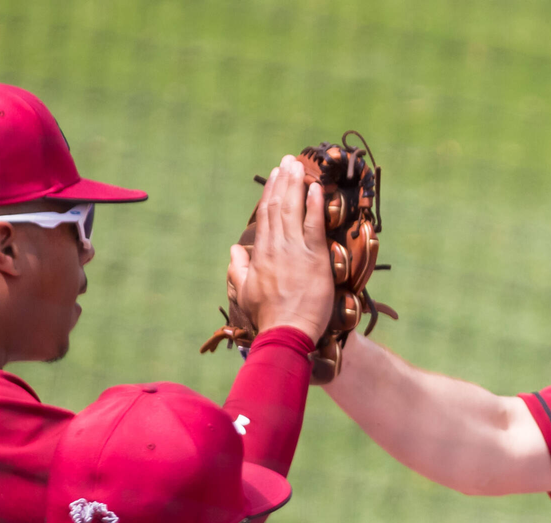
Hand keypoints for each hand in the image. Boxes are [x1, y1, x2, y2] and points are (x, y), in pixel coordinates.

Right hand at [229, 154, 334, 342]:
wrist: (286, 332)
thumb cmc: (267, 316)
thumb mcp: (244, 292)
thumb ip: (238, 269)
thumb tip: (234, 250)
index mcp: (261, 254)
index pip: (265, 216)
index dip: (270, 193)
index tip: (275, 177)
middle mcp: (277, 247)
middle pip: (278, 206)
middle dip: (284, 181)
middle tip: (288, 161)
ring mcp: (296, 251)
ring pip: (293, 210)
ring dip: (296, 185)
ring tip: (299, 166)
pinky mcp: (314, 258)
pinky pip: (314, 226)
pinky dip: (314, 206)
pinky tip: (315, 189)